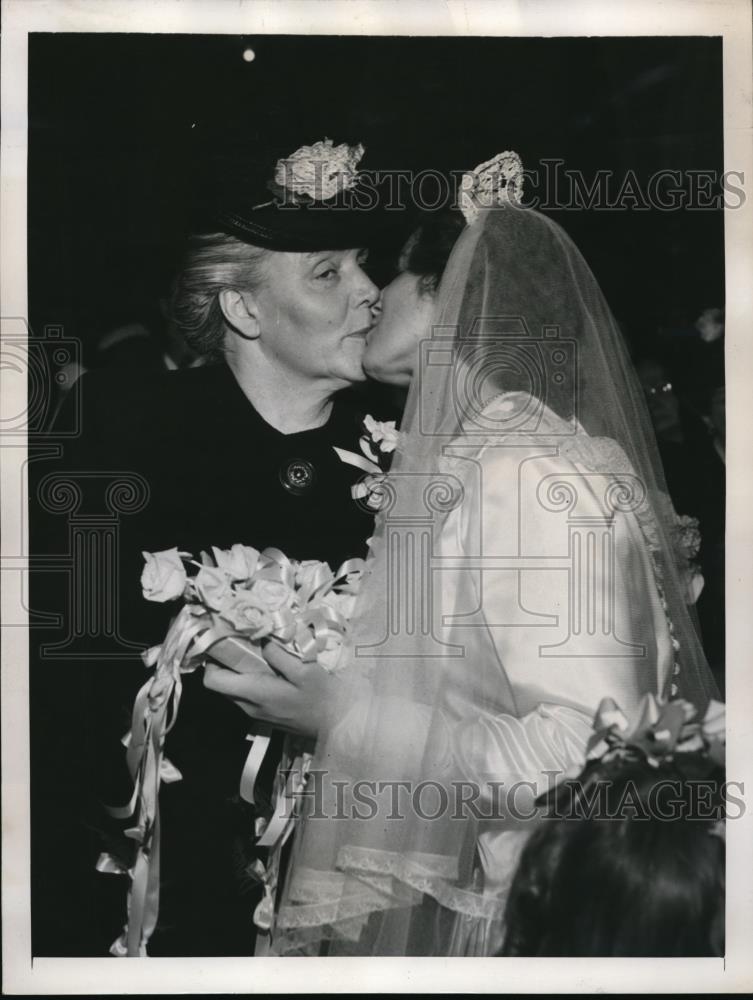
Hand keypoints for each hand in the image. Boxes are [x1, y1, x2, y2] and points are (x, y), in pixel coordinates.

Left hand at [203, 640, 335, 738]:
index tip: (224, 643)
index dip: (211, 661)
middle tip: (241, 642)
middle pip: (220, 685)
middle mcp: (248, 706)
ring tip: (255, 653)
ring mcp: (255, 713)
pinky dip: (248, 682)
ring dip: (237, 673)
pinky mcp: (264, 716)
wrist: (335, 724)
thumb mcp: (305, 670)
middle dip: (224, 663)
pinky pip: (245, 696)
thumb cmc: (321, 696)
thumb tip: (262, 640)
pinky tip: (268, 670)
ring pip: (232, 691)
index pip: (213, 681)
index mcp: (255, 693)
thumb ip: (279, 655)